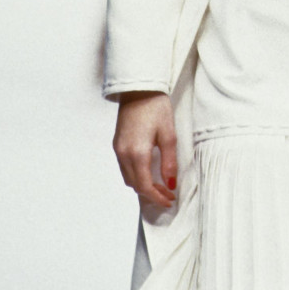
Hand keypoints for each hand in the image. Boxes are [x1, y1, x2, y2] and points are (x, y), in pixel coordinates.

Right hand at [113, 92, 177, 208]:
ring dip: (143, 185)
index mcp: (137, 153)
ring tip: (160, 185)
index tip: (170, 200)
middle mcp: (123, 154)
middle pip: (135, 185)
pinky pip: (124, 167)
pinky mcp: (117, 143)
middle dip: (151, 194)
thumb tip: (171, 183)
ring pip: (128, 177)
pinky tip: (148, 171)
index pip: (144, 186)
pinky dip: (136, 174)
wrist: (139, 89)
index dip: (157, 197)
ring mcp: (118, 149)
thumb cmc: (156, 107)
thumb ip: (169, 162)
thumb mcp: (169, 134)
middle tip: (168, 194)